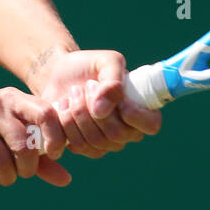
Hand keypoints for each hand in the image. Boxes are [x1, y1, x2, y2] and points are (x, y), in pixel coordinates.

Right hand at [0, 87, 70, 189]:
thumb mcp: (15, 136)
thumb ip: (41, 157)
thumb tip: (66, 180)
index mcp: (16, 99)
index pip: (45, 113)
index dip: (56, 136)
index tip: (55, 154)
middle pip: (23, 145)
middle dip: (26, 168)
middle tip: (21, 173)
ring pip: (2, 160)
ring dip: (6, 178)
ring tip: (3, 178)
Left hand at [32, 50, 161, 158]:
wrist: (58, 73)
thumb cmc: (88, 66)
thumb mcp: (106, 62)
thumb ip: (112, 80)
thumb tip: (102, 110)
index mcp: (139, 109)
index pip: (150, 125)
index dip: (135, 116)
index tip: (119, 101)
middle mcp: (126, 131)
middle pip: (116, 135)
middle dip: (96, 108)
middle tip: (85, 85)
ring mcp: (105, 143)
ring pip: (94, 142)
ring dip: (77, 113)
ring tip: (71, 94)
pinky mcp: (82, 147)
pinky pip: (75, 147)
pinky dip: (62, 125)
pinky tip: (59, 108)